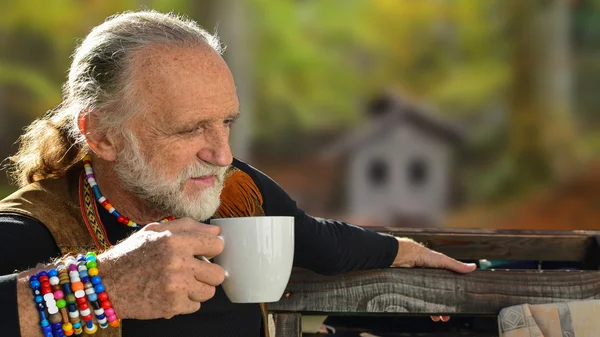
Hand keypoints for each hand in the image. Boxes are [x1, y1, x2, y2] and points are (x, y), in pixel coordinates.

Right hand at [97, 218, 225, 319]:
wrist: (106, 284)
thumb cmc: (131, 255)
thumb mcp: (155, 231)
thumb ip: (187, 227)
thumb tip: (216, 231)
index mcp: (174, 240)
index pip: (216, 245)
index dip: (211, 249)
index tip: (203, 253)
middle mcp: (177, 262)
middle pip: (218, 274)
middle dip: (208, 274)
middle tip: (194, 273)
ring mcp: (176, 286)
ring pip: (209, 292)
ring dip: (198, 289)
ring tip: (181, 284)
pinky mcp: (172, 306)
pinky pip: (195, 306)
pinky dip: (185, 303)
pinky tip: (170, 294)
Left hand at [391, 238, 474, 322]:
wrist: (401, 256)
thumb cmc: (419, 254)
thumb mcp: (441, 260)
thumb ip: (455, 265)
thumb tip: (472, 267)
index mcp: (436, 274)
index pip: (446, 288)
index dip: (451, 297)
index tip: (456, 305)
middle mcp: (427, 281)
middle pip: (436, 297)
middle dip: (442, 308)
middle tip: (446, 316)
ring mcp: (418, 285)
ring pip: (426, 301)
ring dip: (432, 310)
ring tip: (437, 317)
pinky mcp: (409, 289)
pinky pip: (416, 301)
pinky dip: (420, 307)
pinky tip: (424, 312)